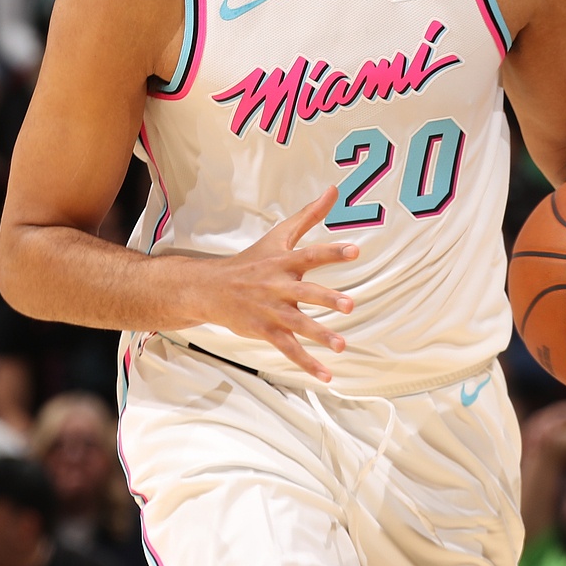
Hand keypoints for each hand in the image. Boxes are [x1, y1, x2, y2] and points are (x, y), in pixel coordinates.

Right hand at [187, 187, 357, 381]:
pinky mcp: (265, 331)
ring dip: (320, 335)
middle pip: (305, 292)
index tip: (354, 251)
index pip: (310, 254)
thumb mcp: (279, 236)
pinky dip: (307, 363)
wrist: (211, 289)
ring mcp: (271, 310)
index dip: (332, 252)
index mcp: (283, 261)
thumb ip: (309, 215)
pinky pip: (289, 349)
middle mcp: (278, 286)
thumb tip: (333, 190)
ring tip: (341, 346)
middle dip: (327, 299)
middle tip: (350, 305)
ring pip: (297, 325)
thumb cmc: (252, 261)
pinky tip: (327, 375)